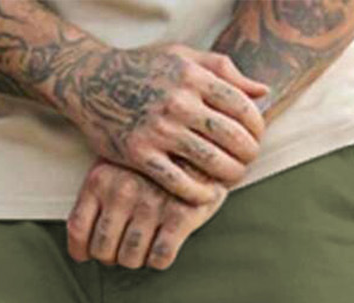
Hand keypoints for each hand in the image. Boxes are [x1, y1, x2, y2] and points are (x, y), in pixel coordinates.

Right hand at [66, 43, 268, 205]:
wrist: (90, 82)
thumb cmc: (142, 69)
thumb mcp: (182, 56)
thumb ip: (223, 70)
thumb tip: (263, 92)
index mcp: (193, 77)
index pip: (242, 107)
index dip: (257, 127)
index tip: (256, 138)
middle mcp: (179, 103)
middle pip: (231, 137)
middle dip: (248, 154)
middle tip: (248, 162)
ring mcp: (159, 130)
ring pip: (210, 162)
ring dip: (229, 175)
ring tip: (232, 178)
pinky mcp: (140, 155)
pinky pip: (179, 182)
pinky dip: (199, 192)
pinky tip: (207, 195)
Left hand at [67, 157, 228, 269]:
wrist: (203, 136)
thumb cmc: (156, 153)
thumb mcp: (118, 159)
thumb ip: (100, 190)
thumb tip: (83, 238)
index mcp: (101, 178)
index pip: (78, 229)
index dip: (81, 250)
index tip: (86, 255)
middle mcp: (122, 192)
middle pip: (104, 250)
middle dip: (112, 257)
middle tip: (122, 250)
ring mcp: (151, 204)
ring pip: (131, 258)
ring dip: (136, 259)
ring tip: (143, 247)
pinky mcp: (180, 215)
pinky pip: (160, 257)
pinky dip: (159, 260)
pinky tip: (162, 247)